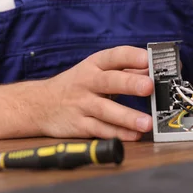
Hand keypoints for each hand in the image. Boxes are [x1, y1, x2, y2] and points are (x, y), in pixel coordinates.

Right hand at [38, 46, 154, 140]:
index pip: (114, 56)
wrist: (39, 104)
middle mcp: (88, 82)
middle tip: (149, 86)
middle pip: (109, 81)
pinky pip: (100, 130)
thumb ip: (125, 71)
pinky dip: (117, 134)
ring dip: (127, 116)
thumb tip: (153, 70)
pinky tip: (134, 136)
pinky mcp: (79, 125)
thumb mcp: (96, 71)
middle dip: (130, 83)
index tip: (148, 59)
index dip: (131, 57)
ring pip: (105, 110)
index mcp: (95, 65)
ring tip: (147, 122)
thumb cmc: (77, 85)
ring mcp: (82, 105)